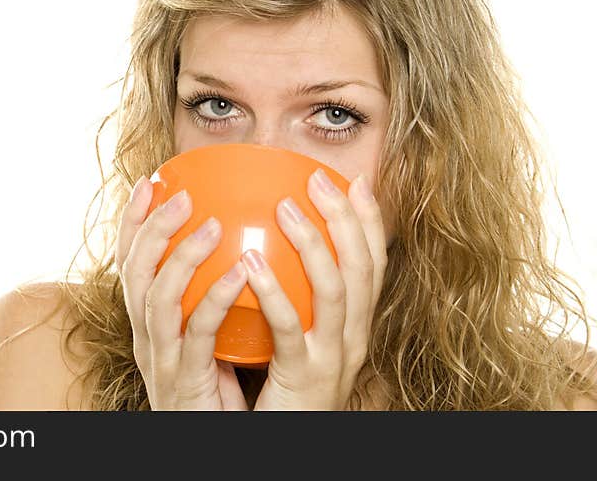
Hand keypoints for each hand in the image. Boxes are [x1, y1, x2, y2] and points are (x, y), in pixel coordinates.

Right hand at [114, 176, 250, 409]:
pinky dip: (215, 299)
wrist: (216, 444)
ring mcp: (161, 360)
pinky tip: (238, 274)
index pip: (130, 263)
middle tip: (181, 194)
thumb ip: (214, 300)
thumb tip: (246, 249)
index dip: (133, 221)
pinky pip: (197, 334)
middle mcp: (146, 337)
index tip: (150, 181)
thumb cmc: (219, 392)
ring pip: (157, 298)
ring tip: (211, 225)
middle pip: (134, 273)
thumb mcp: (209, 340)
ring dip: (181, 257)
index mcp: (149, 323)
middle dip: (151, 227)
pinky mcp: (185, 381)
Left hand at [247, 169, 387, 409]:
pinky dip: (274, 292)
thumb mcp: (296, 337)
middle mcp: (354, 338)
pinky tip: (251, 263)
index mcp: (355, 325)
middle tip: (318, 180)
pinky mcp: (304, 376)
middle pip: (361, 268)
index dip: (368, 221)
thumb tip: (264, 247)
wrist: (283, 442)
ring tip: (285, 208)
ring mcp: (333, 357)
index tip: (355, 182)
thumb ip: (293, 298)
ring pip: (336, 291)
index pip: (372, 264)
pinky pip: (290, 328)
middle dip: (344, 218)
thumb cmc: (284, 387)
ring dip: (313, 244)